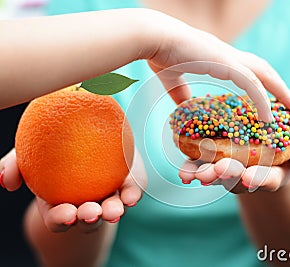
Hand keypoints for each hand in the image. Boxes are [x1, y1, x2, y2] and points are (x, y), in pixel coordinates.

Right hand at [0, 148, 145, 232]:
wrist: (87, 136)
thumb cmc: (53, 151)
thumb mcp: (29, 155)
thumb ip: (15, 166)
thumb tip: (6, 181)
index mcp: (61, 202)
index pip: (59, 218)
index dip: (61, 219)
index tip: (66, 213)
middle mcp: (87, 203)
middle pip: (88, 218)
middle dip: (89, 218)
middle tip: (91, 212)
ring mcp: (109, 195)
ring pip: (113, 209)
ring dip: (114, 211)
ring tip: (115, 210)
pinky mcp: (128, 183)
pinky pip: (132, 192)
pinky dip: (133, 195)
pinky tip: (132, 196)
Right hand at [143, 9, 289, 121]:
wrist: (154, 38)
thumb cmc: (160, 53)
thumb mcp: (172, 78)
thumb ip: (180, 92)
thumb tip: (184, 106)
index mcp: (218, 58)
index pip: (248, 70)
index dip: (261, 83)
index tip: (270, 98)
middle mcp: (228, 56)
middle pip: (263, 70)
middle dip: (279, 86)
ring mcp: (228, 58)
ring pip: (263, 75)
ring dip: (280, 91)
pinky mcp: (225, 64)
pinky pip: (251, 84)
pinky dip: (262, 99)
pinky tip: (269, 115)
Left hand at [178, 130, 289, 193]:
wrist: (267, 141)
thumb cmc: (289, 143)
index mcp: (273, 173)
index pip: (268, 179)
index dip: (259, 179)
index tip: (249, 177)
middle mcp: (250, 177)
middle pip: (238, 179)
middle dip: (227, 176)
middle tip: (218, 171)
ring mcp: (230, 171)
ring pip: (216, 175)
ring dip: (205, 175)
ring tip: (194, 175)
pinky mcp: (213, 161)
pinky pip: (202, 166)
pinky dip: (192, 169)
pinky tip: (183, 171)